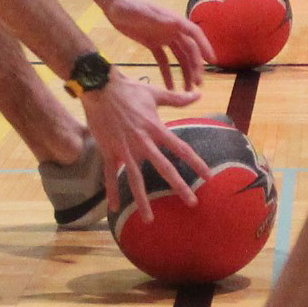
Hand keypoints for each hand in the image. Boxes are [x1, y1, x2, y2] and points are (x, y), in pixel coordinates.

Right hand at [81, 76, 211, 216]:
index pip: (181, 148)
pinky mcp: (108, 151)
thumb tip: (198, 94)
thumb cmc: (128, 89)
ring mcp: (124, 149)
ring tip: (149, 220)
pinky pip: (110, 175)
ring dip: (142, 200)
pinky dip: (112, 191)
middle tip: (192, 202)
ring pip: (135, 179)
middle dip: (179, 186)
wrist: (99, 86)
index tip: (208, 176)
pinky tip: (114, 208)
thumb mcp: (155, 93)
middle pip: (164, 168)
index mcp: (156, 128)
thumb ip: (178, 98)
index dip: (196, 163)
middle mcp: (142, 142)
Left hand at [104, 0, 210, 91]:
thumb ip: (158, 18)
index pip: (194, 34)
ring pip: (179, 58)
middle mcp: (173, 30)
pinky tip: (170, 87)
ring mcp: (164, 37)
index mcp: (174, 21)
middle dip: (195, 67)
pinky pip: (163, 61)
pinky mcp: (153, 43)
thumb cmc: (128, 6)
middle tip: (198, 85)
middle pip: (189, 50)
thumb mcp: (143, 12)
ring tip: (187, 91)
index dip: (205, 46)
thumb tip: (176, 23)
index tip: (212, 61)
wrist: (114, 5)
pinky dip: (167, 74)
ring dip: (185, 73)